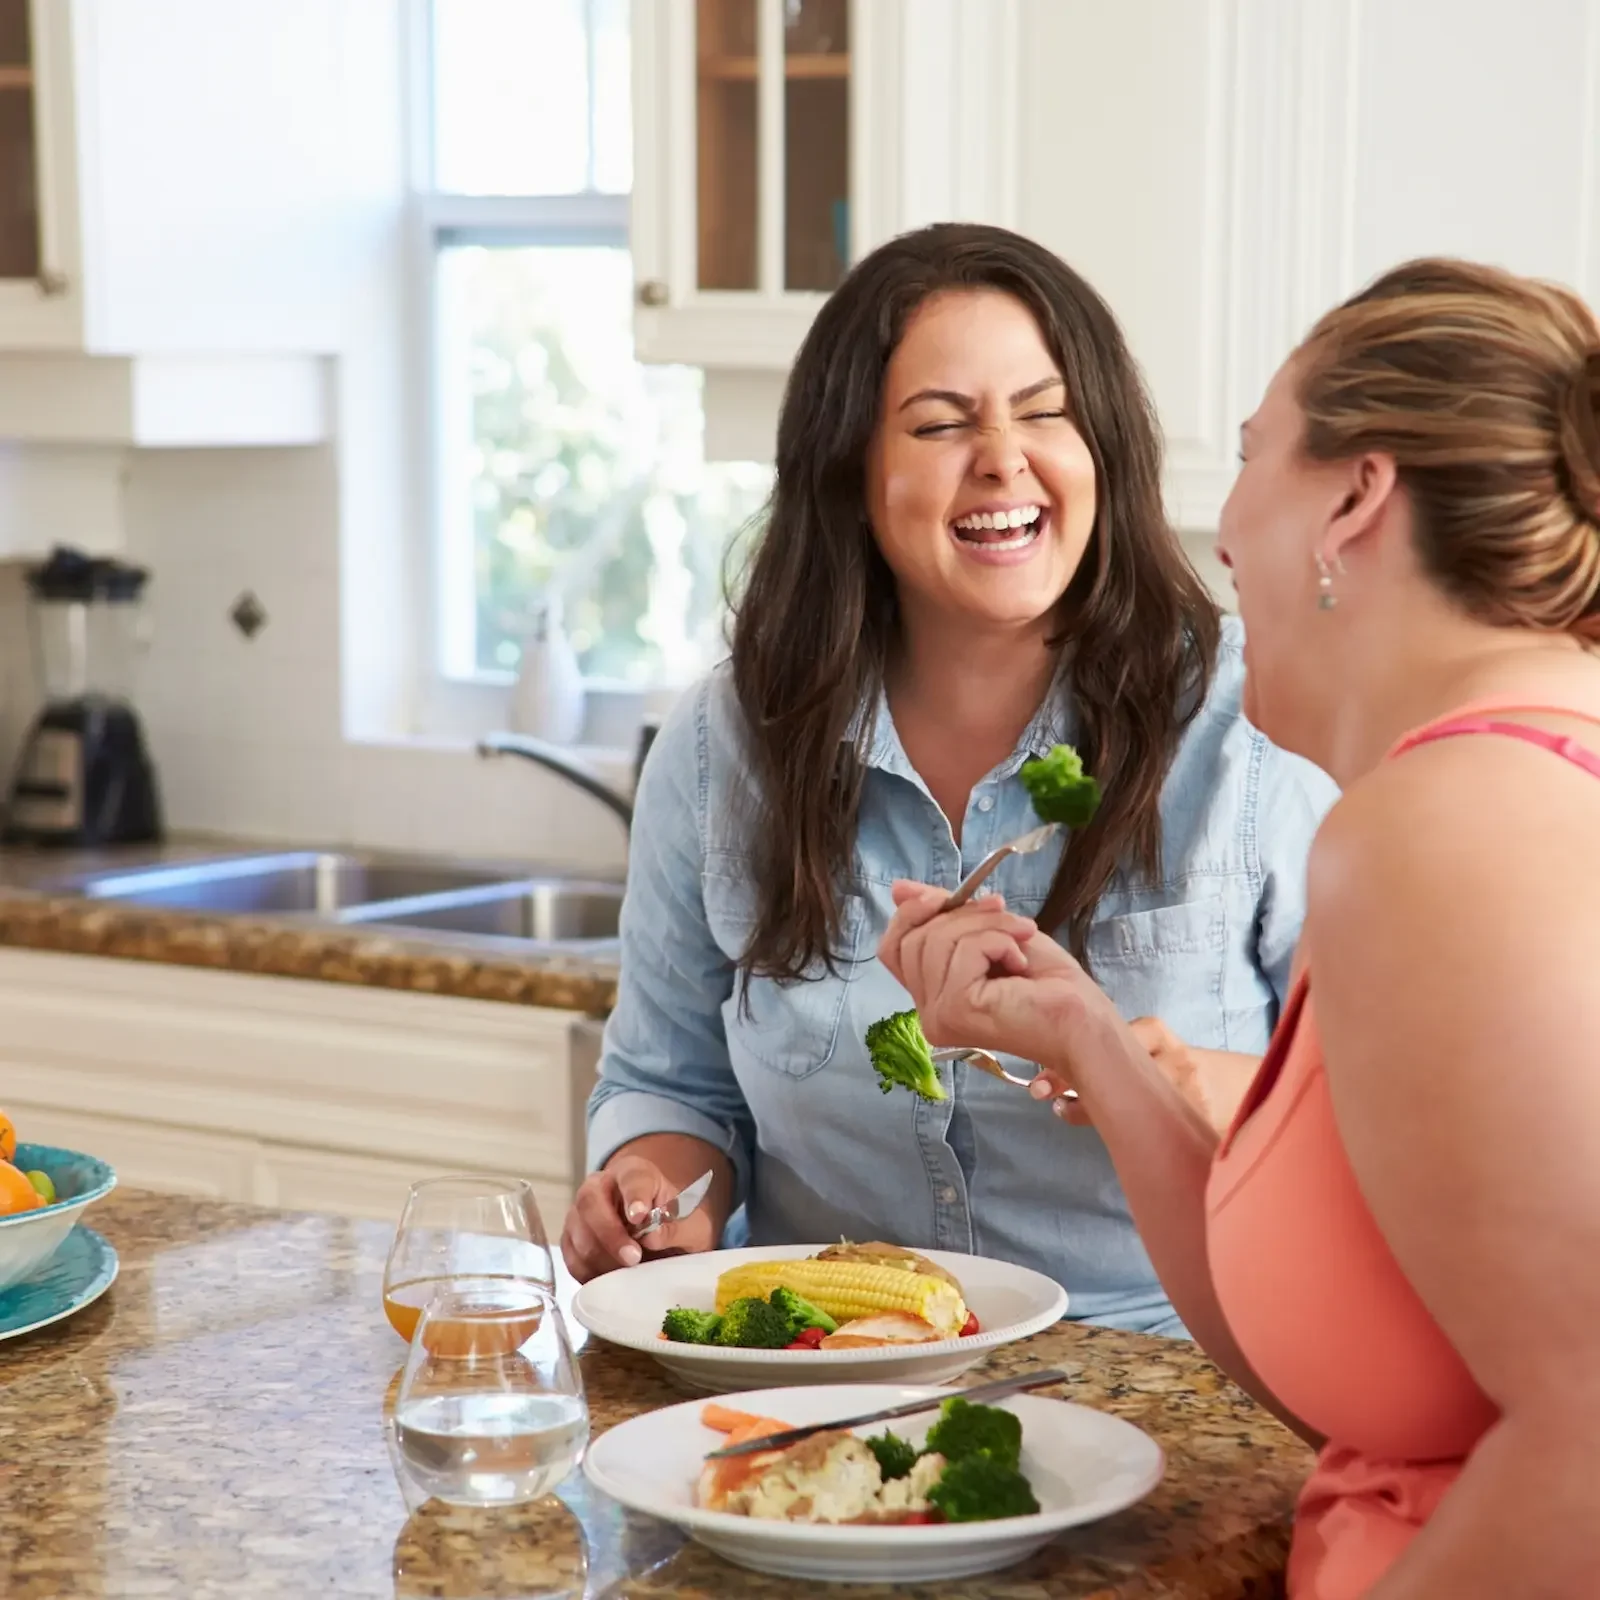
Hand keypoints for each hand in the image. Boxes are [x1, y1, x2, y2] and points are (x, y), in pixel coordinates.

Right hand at [560, 1152, 717, 1281]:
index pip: (631, 1177)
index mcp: (634, 1172)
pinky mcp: (572, 1240)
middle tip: (633, 1258)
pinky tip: (610, 1281)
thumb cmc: (674, 1224)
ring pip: (577, 1231)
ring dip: (600, 1257)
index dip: (634, 1195)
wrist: (661, 1236)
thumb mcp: (690, 1226)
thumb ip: (675, 1229)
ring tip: (627, 1274)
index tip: (639, 1215)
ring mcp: (581, 1212)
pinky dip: (589, 1272)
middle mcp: (601, 1185)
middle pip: (590, 1201)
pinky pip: (572, 1256)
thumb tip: (651, 1237)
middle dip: (609, 1233)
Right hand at [879, 881, 1116, 1072]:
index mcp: (933, 997)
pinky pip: (962, 951)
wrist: (1085, 1019)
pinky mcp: (956, 1010)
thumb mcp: (990, 933)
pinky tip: (1018, 963)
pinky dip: (996, 942)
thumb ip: (946, 915)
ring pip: (937, 940)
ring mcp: (939, 1015)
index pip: (892, 948)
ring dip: (987, 925)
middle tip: (1007, 917)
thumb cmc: (1048, 983)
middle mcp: (928, 1013)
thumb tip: (899, 888)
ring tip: (1020, 939)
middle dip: (964, 914)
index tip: (948, 895)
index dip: (912, 913)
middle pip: (914, 938)